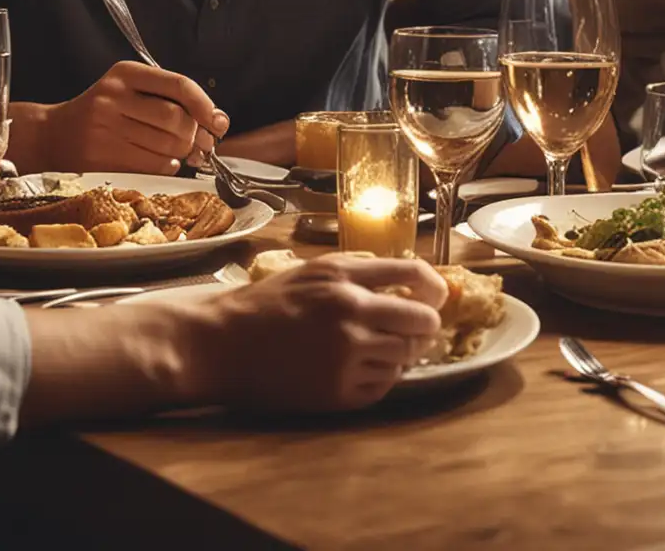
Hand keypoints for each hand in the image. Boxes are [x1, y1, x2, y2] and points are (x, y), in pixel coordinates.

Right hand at [26, 61, 228, 172]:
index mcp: (126, 73)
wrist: (53, 135)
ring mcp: (106, 126)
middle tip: (201, 143)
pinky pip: (153, 164)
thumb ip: (168, 98)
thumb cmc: (101, 113)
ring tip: (180, 151)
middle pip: (176, 119)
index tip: (218, 121)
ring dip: (183, 153)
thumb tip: (216, 122)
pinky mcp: (102, 155)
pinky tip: (162, 159)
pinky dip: (167, 165)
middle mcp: (115, 96)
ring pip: (167, 145)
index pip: (178, 85)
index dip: (205, 105)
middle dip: (196, 135)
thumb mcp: (128, 90)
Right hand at [185, 255, 448, 411]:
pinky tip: (362, 367)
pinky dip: (382, 376)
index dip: (435, 287)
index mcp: (343, 278)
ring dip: (402, 353)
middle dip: (428, 326)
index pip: (414, 276)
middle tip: (421, 329)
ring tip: (383, 347)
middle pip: (421, 322)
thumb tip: (407, 282)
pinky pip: (384, 385)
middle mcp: (350, 315)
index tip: (439, 295)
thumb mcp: (313, 271)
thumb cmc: (268, 303)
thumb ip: (359, 273)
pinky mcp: (339, 393)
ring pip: (405, 357)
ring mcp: (346, 357)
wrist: (224, 344)